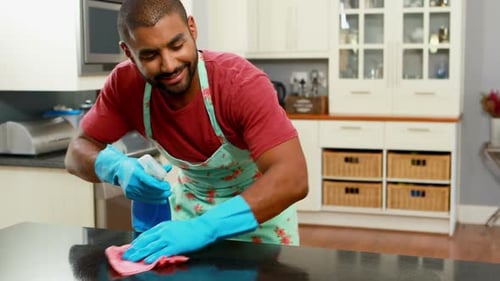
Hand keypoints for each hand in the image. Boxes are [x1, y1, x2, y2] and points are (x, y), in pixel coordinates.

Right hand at [95, 145, 171, 203]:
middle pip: (149, 190)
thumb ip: (157, 166)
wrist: (117, 170)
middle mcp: (132, 182)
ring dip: (158, 197)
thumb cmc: (132, 165)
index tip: (167, 185)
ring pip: (147, 196)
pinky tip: (160, 200)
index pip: (150, 182)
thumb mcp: (143, 162)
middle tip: (169, 191)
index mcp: (135, 172)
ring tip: (166, 195)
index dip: (160, 186)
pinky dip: (153, 200)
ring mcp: (130, 190)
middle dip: (161, 192)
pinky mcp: (129, 195)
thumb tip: (170, 166)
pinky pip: (143, 199)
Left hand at [122, 195, 258, 263]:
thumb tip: (156, 241)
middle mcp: (163, 231)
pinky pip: (161, 252)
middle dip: (134, 249)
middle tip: (125, 256)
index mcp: (162, 226)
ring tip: (131, 259)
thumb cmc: (191, 229)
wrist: (203, 228)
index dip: (137, 242)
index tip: (130, 248)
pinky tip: (146, 260)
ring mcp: (168, 238)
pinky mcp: (174, 245)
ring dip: (139, 254)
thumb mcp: (174, 228)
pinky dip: (152, 256)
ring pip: (150, 247)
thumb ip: (164, 233)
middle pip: (145, 241)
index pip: (146, 235)